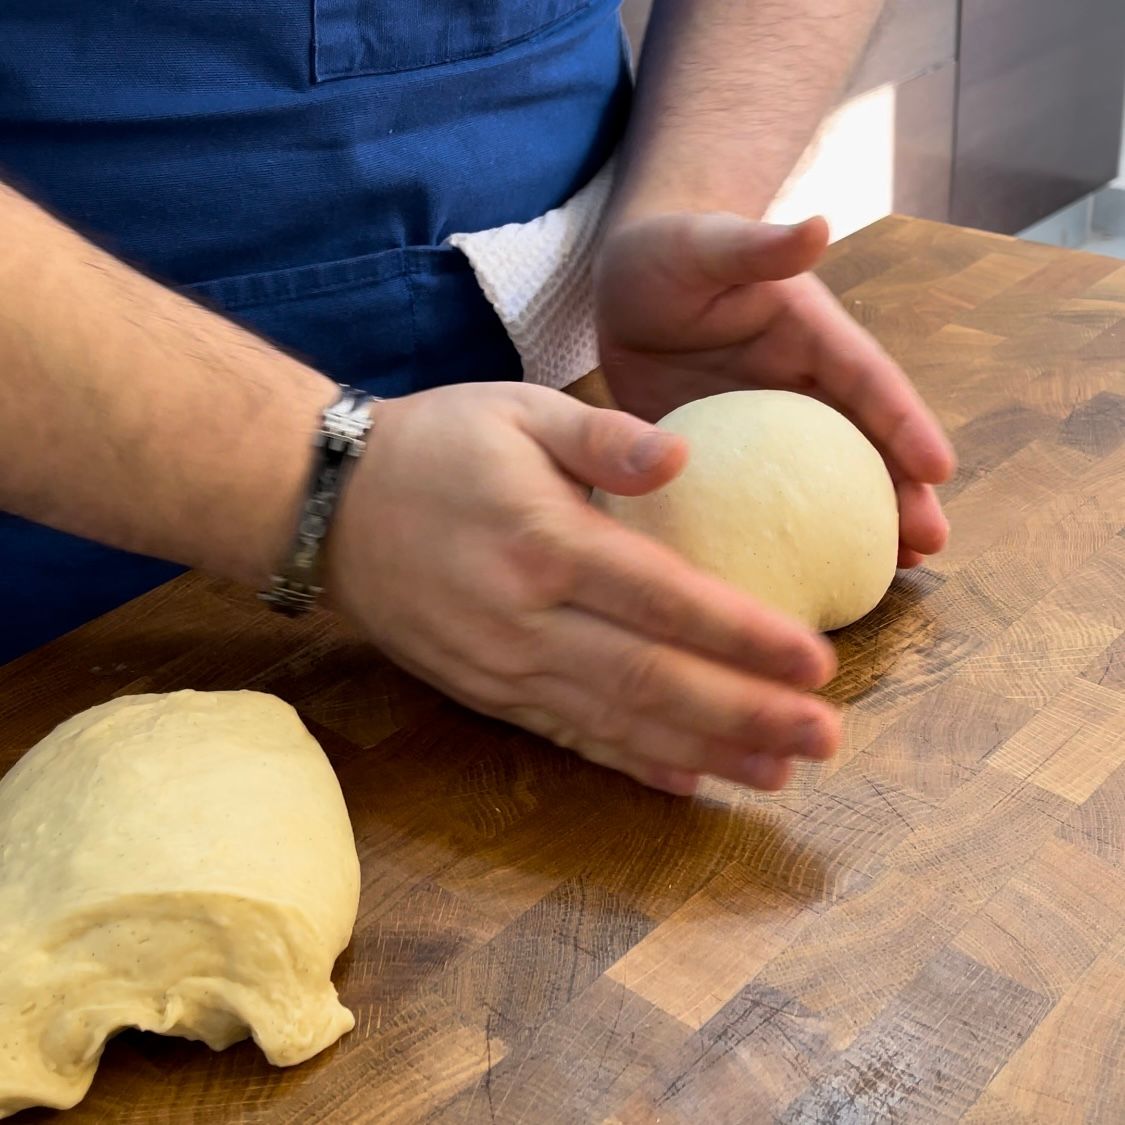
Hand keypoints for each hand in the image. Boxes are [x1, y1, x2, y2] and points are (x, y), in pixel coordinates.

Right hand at [326, 382, 839, 795]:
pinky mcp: (485, 691)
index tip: (818, 662)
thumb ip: (604, 436)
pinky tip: (686, 781)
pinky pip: (567, 737)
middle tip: (825, 736)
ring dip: (704, 751)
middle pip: (653, 681)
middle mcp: (528, 619)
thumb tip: (683, 458)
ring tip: (778, 771)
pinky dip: (631, 762)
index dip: (746, 637)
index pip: (668, 602)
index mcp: (547, 542)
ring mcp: (502, 667)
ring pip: (617, 722)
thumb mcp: (518, 411)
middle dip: (745, 713)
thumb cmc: (436, 446)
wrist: (328, 507)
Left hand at [595, 213, 956, 566]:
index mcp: (811, 337)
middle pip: (860, 447)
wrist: (626, 285)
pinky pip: (750, 502)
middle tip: (930, 545)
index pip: (867, 382)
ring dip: (854, 525)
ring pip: (818, 484)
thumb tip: (817, 226)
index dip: (905, 424)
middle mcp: (799, 390)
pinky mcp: (718, 457)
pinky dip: (772, 537)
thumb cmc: (673, 251)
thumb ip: (757, 244)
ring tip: (891, 573)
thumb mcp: (709, 244)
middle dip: (900, 493)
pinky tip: (783, 578)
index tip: (941, 470)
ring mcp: (762, 430)